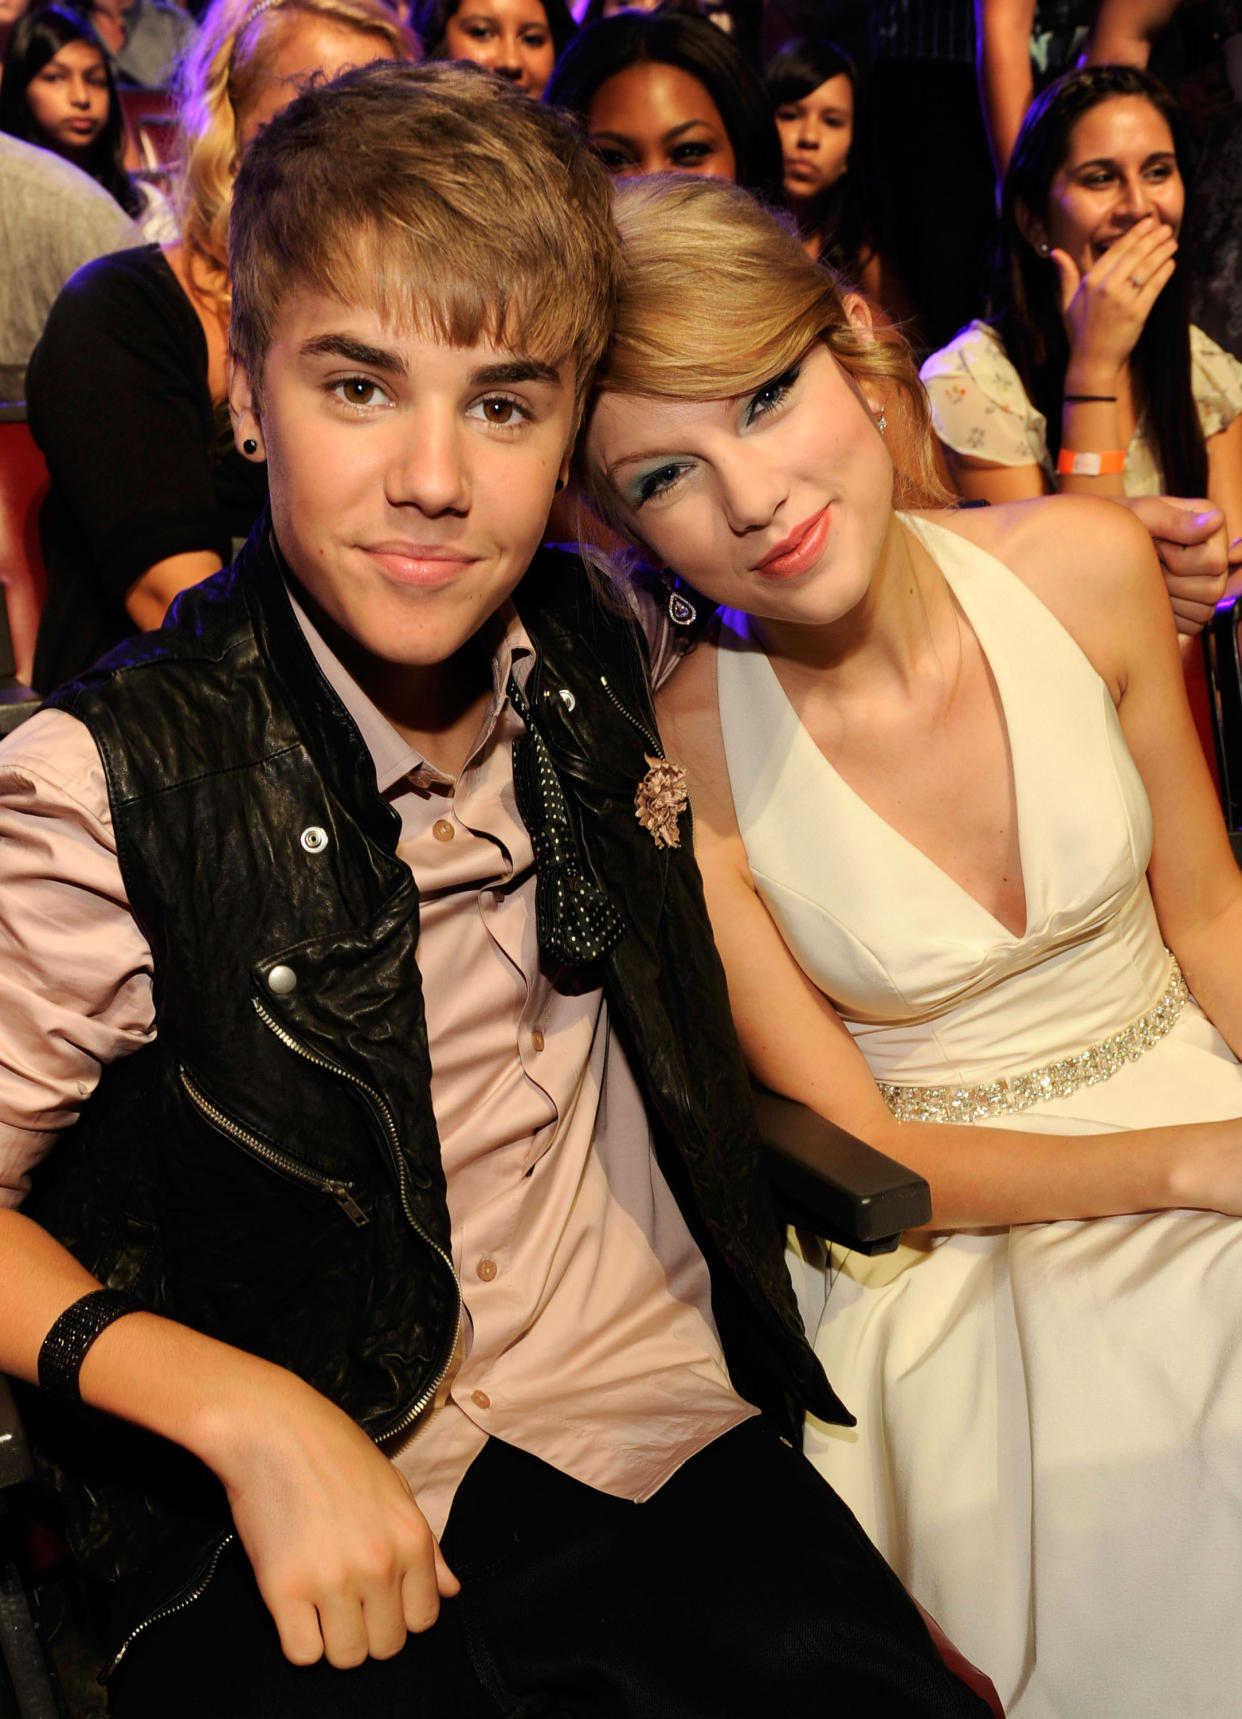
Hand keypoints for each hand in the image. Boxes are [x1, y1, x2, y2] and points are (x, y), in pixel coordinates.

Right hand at [206, 1372, 459, 1667]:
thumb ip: (427, 1546)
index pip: (424, 1619)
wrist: (273, 1428)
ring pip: (347, 1657)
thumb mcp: (395, 1488)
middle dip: (368, 1630)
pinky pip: (303, 1654)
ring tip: (319, 1605)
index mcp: (412, 1539)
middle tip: (345, 1600)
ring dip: (334, 1639)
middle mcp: (380, 1565)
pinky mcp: (284, 1590)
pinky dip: (299, 1640)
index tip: (379, 1598)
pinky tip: (295, 1608)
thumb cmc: (335, 1451)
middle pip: (387, 1646)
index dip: (400, 1613)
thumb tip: (451, 1590)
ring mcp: (332, 1580)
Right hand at [1051, 214, 1177, 380]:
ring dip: (1161, 252)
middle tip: (1165, 228)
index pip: (1116, 251)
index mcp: (1090, 282)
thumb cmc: (1079, 332)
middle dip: (1152, 239)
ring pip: (1146, 268)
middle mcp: (1106, 288)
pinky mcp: (1137, 313)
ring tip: (1171, 242)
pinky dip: (1164, 273)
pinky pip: (1154, 287)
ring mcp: (1122, 301)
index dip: (1134, 235)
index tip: (1147, 223)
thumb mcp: (1067, 301)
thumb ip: (1065, 275)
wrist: (1092, 362)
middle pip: (1134, 256)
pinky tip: (1171, 263)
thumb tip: (1055, 253)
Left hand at [1113, 495, 1227, 634]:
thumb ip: (1174, 520)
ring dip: (1170, 600)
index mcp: (1213, 529)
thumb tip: (1216, 520)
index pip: (1213, 563)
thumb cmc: (1122, 526)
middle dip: (1173, 582)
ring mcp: (1208, 583)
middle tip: (1151, 565)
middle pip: (1212, 591)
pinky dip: (1169, 616)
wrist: (1104, 547)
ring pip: (1203, 611)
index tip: (1157, 545)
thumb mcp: (1142, 515)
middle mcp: (1216, 556)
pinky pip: (1193, 624)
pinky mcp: (1195, 606)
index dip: (1178, 560)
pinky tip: (1154, 595)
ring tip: (1152, 578)